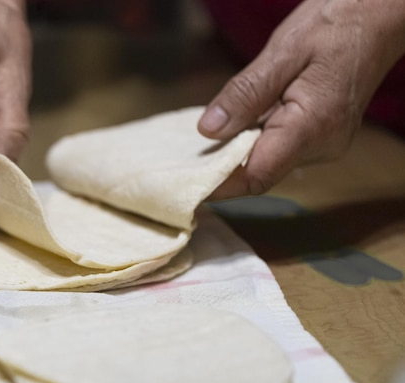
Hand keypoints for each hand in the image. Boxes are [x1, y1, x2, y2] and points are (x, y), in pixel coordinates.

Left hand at [198, 0, 404, 199]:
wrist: (381, 15)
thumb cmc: (337, 23)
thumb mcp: (283, 51)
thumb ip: (245, 93)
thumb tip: (208, 131)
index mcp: (313, 126)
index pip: (258, 174)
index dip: (220, 184)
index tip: (185, 183)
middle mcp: (322, 146)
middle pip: (261, 172)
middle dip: (221, 170)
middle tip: (182, 162)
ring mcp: (324, 144)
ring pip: (268, 162)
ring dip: (234, 156)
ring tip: (197, 148)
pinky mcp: (320, 137)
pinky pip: (278, 149)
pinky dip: (251, 143)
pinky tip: (229, 130)